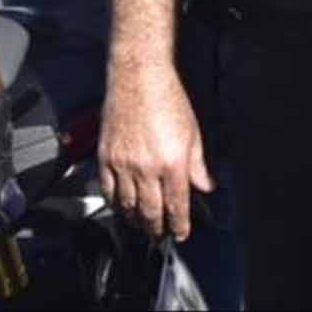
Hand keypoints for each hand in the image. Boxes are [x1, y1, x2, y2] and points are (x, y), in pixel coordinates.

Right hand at [100, 58, 212, 241]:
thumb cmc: (166, 98)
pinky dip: (115, 203)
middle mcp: (146, 168)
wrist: (139, 77)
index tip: (180, 233)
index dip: (179, 225)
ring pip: (128, 205)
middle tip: (160, 234)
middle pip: (150, 211)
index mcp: (172, 163)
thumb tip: (205, 185)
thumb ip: (198, 165)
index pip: (176, 206)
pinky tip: (121, 206)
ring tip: (142, 225)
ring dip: (136, 220)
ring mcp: (123, 164)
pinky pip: (108, 190)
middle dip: (157, 228)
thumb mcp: (193, 133)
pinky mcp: (106, 157)